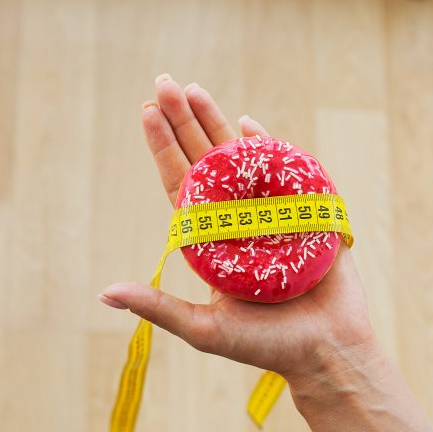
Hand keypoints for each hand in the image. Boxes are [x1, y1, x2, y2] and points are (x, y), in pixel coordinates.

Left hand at [98, 75, 374, 383]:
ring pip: (241, 158)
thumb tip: (105, 294)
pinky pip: (286, 169)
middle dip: (185, 121)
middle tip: (165, 81)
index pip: (180, 183)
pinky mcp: (308, 211)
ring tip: (195, 89)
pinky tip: (248, 122)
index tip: (147, 111)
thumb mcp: (205, 329)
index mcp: (211, 240)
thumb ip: (160, 308)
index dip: (163, 147)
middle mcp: (237, 220)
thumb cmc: (267, 345)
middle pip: (205, 160)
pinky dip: (268, 144)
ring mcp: (272, 212)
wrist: (328, 350)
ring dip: (218, 124)